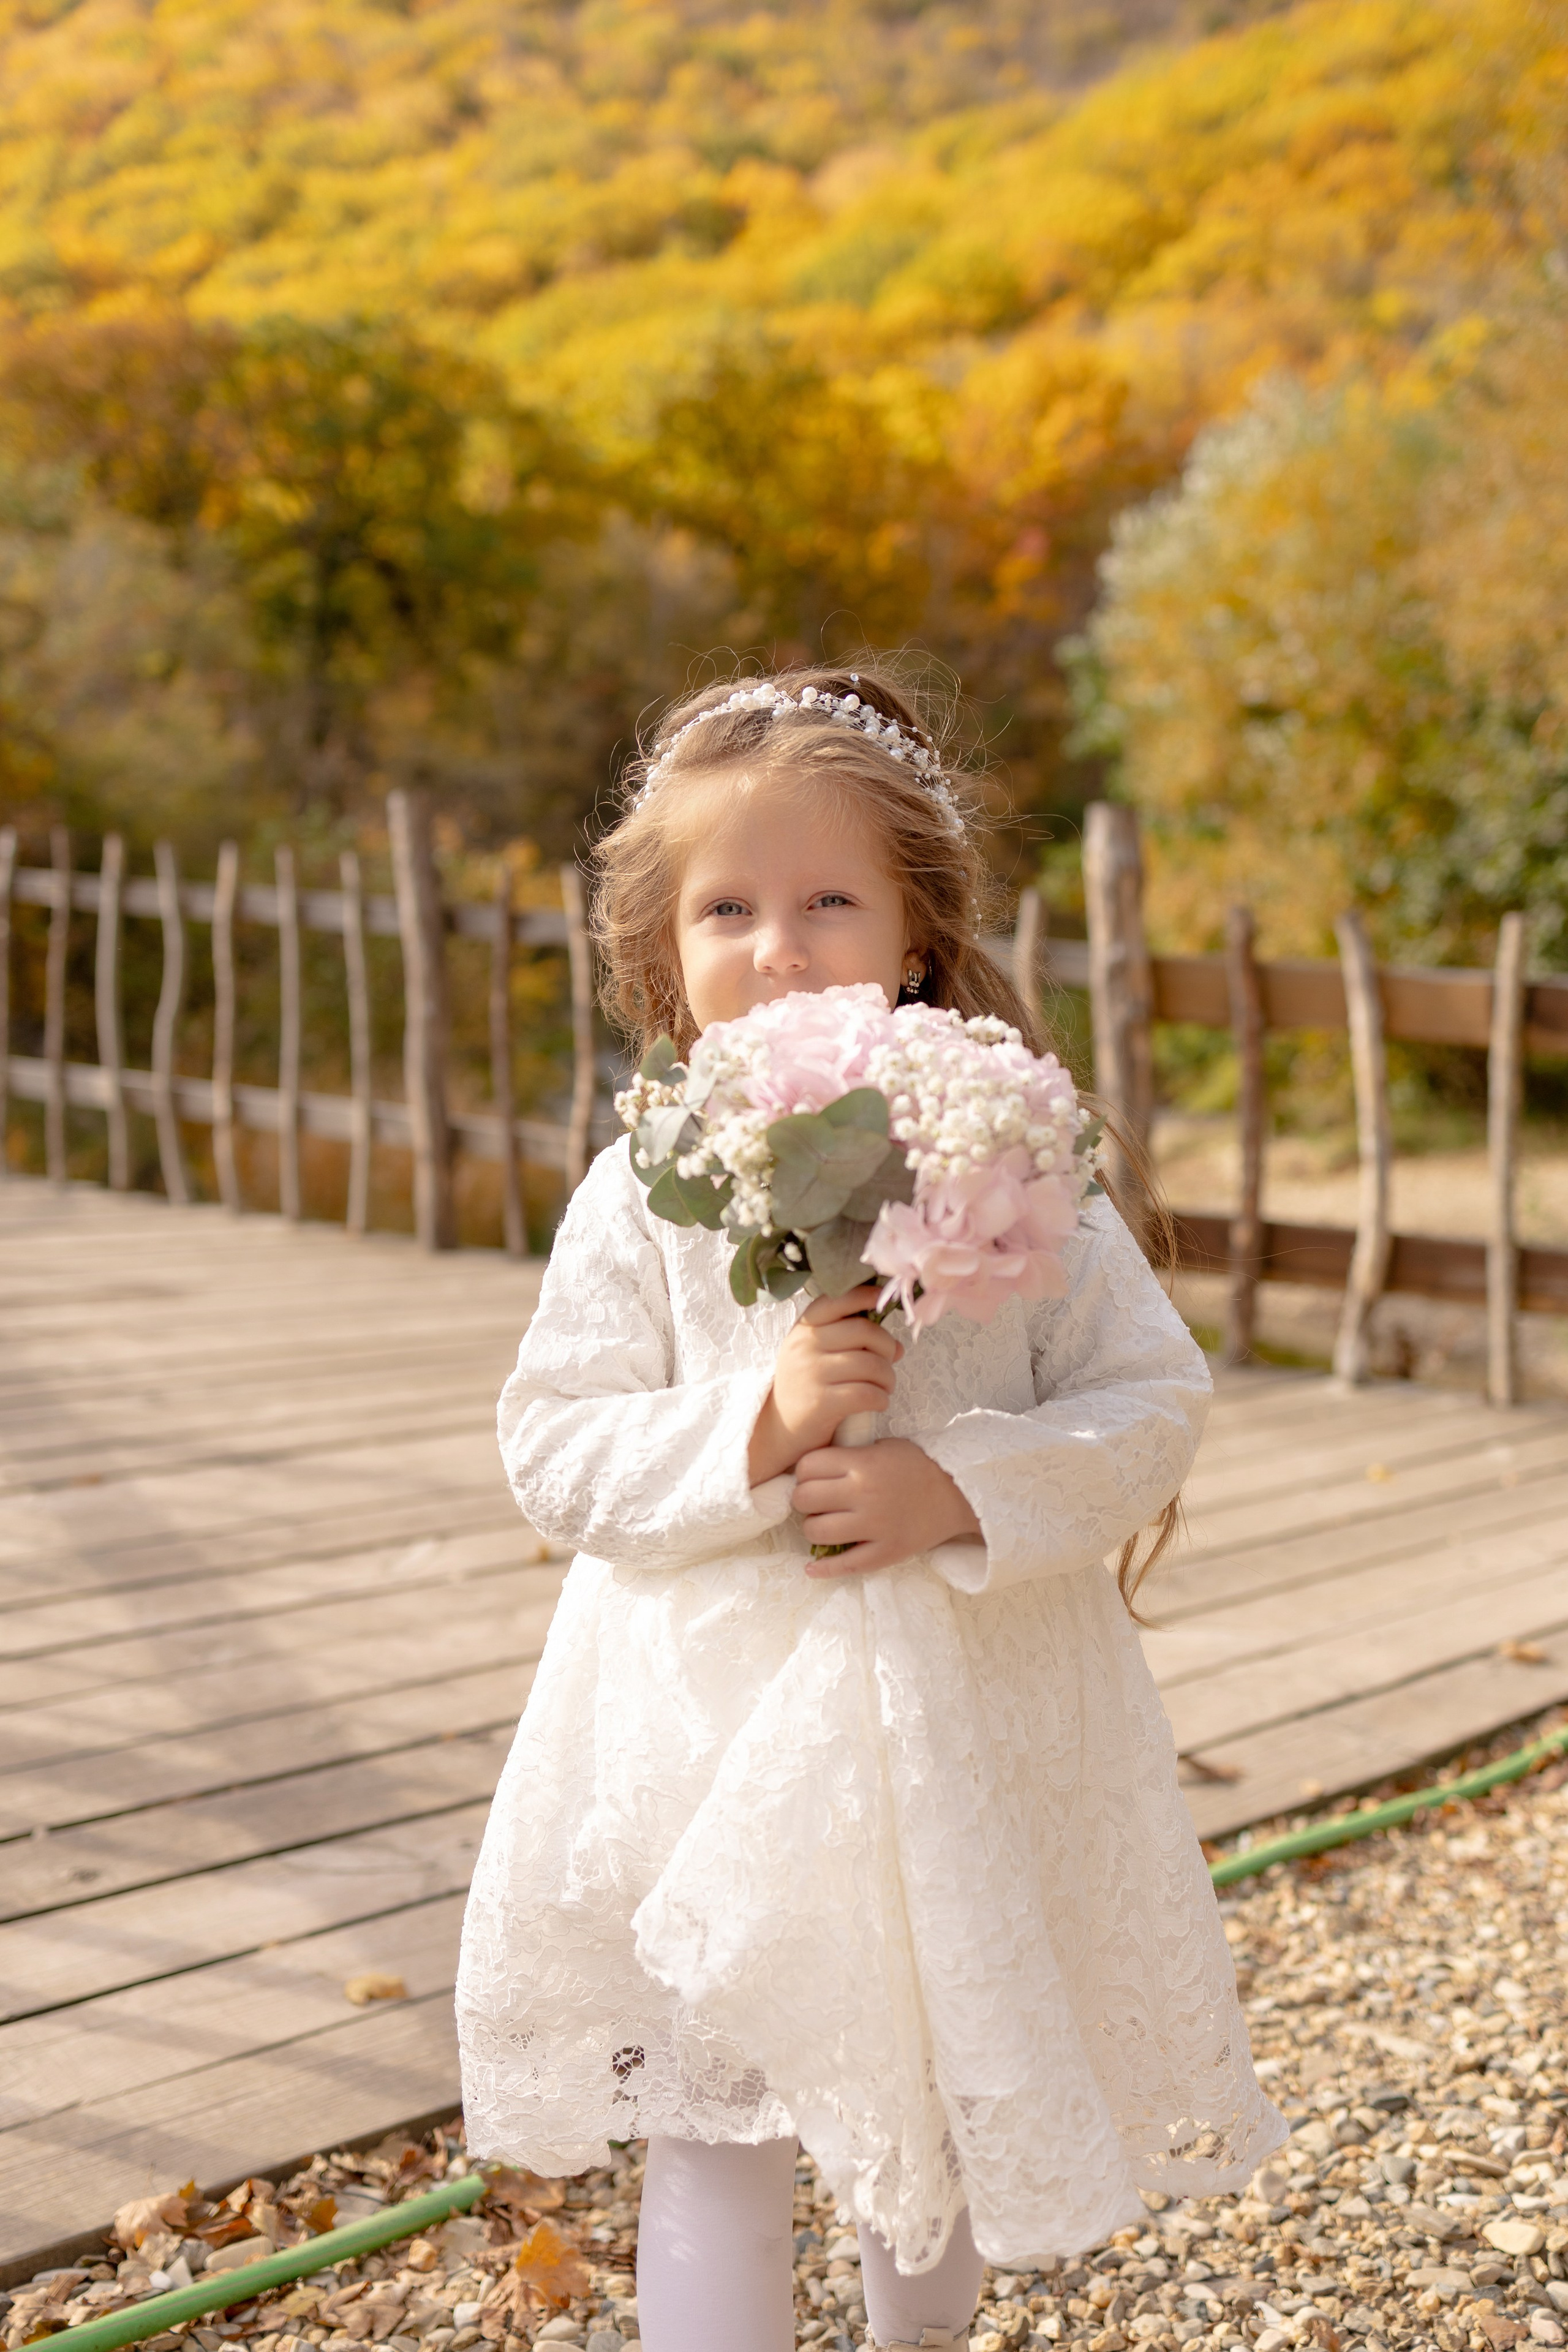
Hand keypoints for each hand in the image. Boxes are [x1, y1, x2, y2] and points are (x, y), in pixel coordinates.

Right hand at [747, 1287, 902, 1485]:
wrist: (779, 1430)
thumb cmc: (806, 1387)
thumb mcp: (815, 1354)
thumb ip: (848, 1340)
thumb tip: (898, 1347)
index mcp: (804, 1328)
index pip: (837, 1300)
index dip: (864, 1295)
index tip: (881, 1300)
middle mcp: (804, 1345)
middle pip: (865, 1331)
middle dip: (887, 1347)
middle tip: (890, 1362)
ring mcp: (810, 1373)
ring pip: (871, 1364)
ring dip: (888, 1378)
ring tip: (885, 1387)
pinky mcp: (820, 1402)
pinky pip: (866, 1393)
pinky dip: (880, 1399)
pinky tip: (878, 1402)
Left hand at [793, 1437, 980, 1576]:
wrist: (959, 1493)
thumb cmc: (918, 1466)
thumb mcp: (883, 1447)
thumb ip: (850, 1455)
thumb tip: (811, 1469)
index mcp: (862, 1464)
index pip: (807, 1466)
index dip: (804, 1471)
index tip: (811, 1477)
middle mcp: (864, 1494)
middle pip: (804, 1499)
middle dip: (803, 1500)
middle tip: (815, 1502)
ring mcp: (874, 1526)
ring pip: (816, 1532)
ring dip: (813, 1528)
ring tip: (825, 1524)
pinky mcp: (886, 1552)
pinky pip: (845, 1565)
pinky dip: (823, 1569)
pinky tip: (811, 1567)